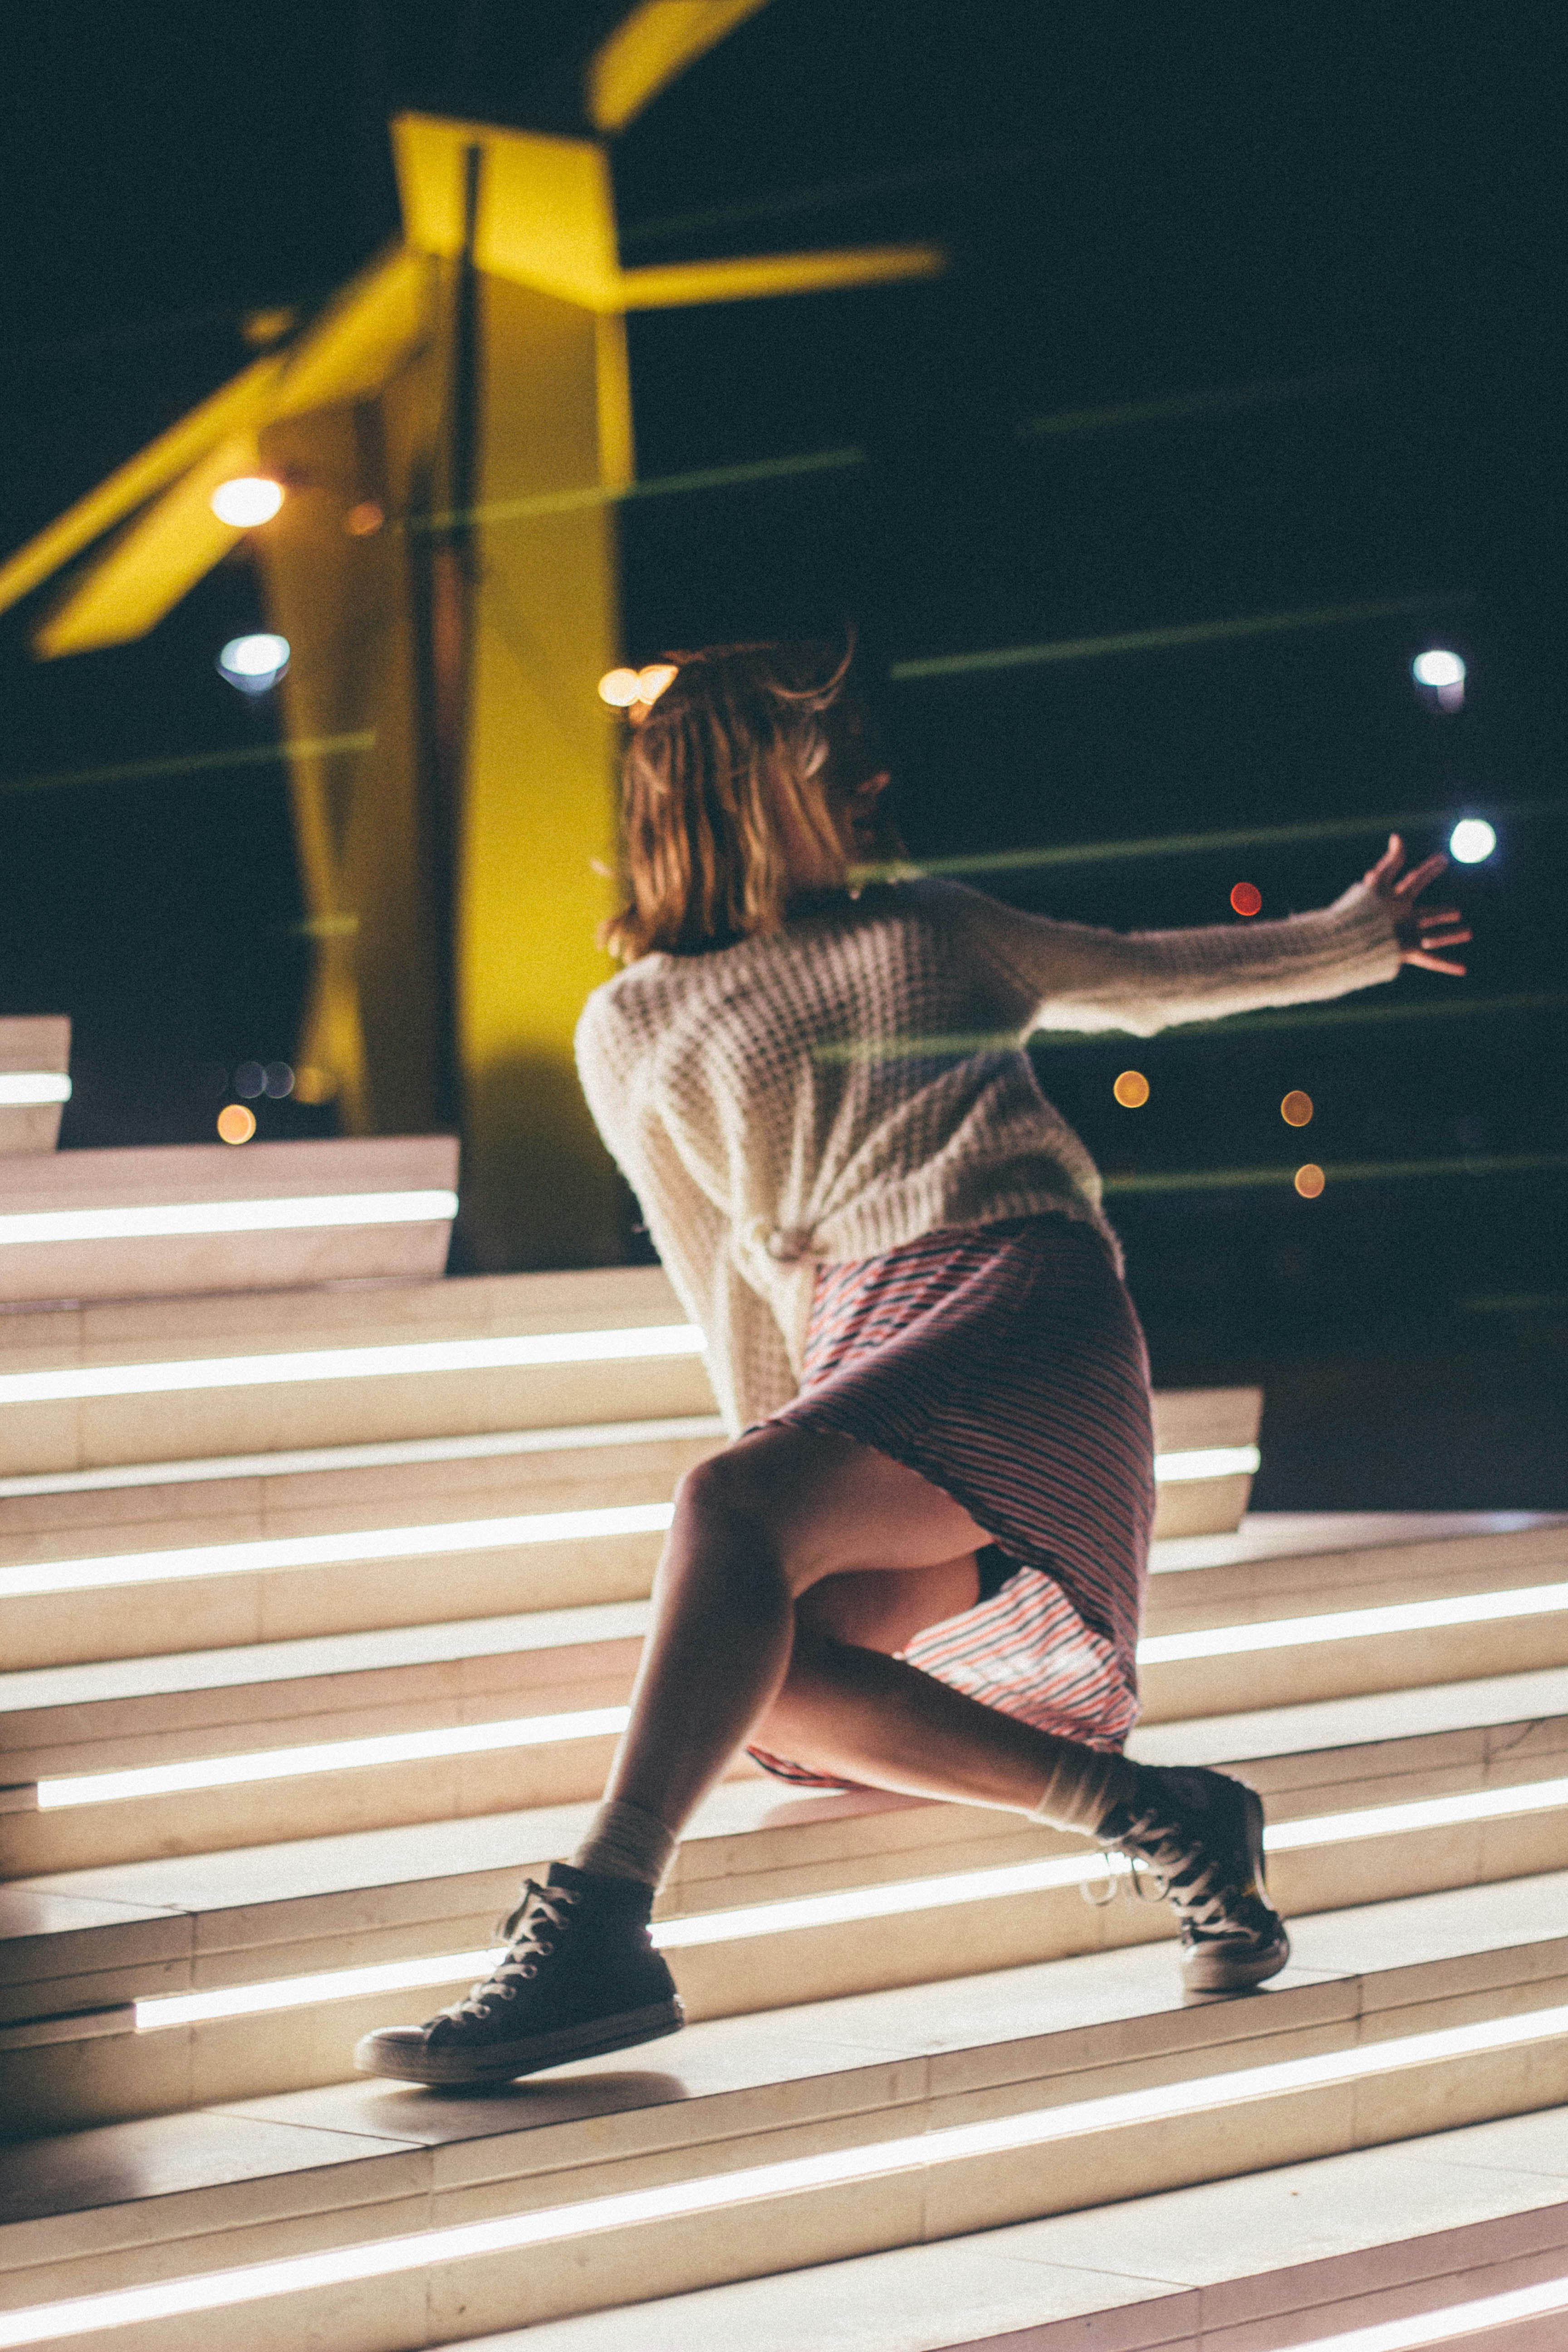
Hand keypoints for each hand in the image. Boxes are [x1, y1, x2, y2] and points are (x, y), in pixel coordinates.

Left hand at [1362, 834, 1471, 974]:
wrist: (1350, 941)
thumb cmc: (1362, 911)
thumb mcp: (1378, 883)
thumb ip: (1391, 862)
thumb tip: (1398, 836)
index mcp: (1395, 899)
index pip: (1416, 880)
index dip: (1429, 869)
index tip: (1443, 859)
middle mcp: (1403, 918)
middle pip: (1428, 913)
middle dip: (1441, 912)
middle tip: (1457, 910)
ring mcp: (1407, 935)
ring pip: (1435, 934)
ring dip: (1451, 934)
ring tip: (1469, 932)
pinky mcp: (1408, 951)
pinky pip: (1433, 960)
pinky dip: (1449, 964)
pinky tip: (1463, 969)